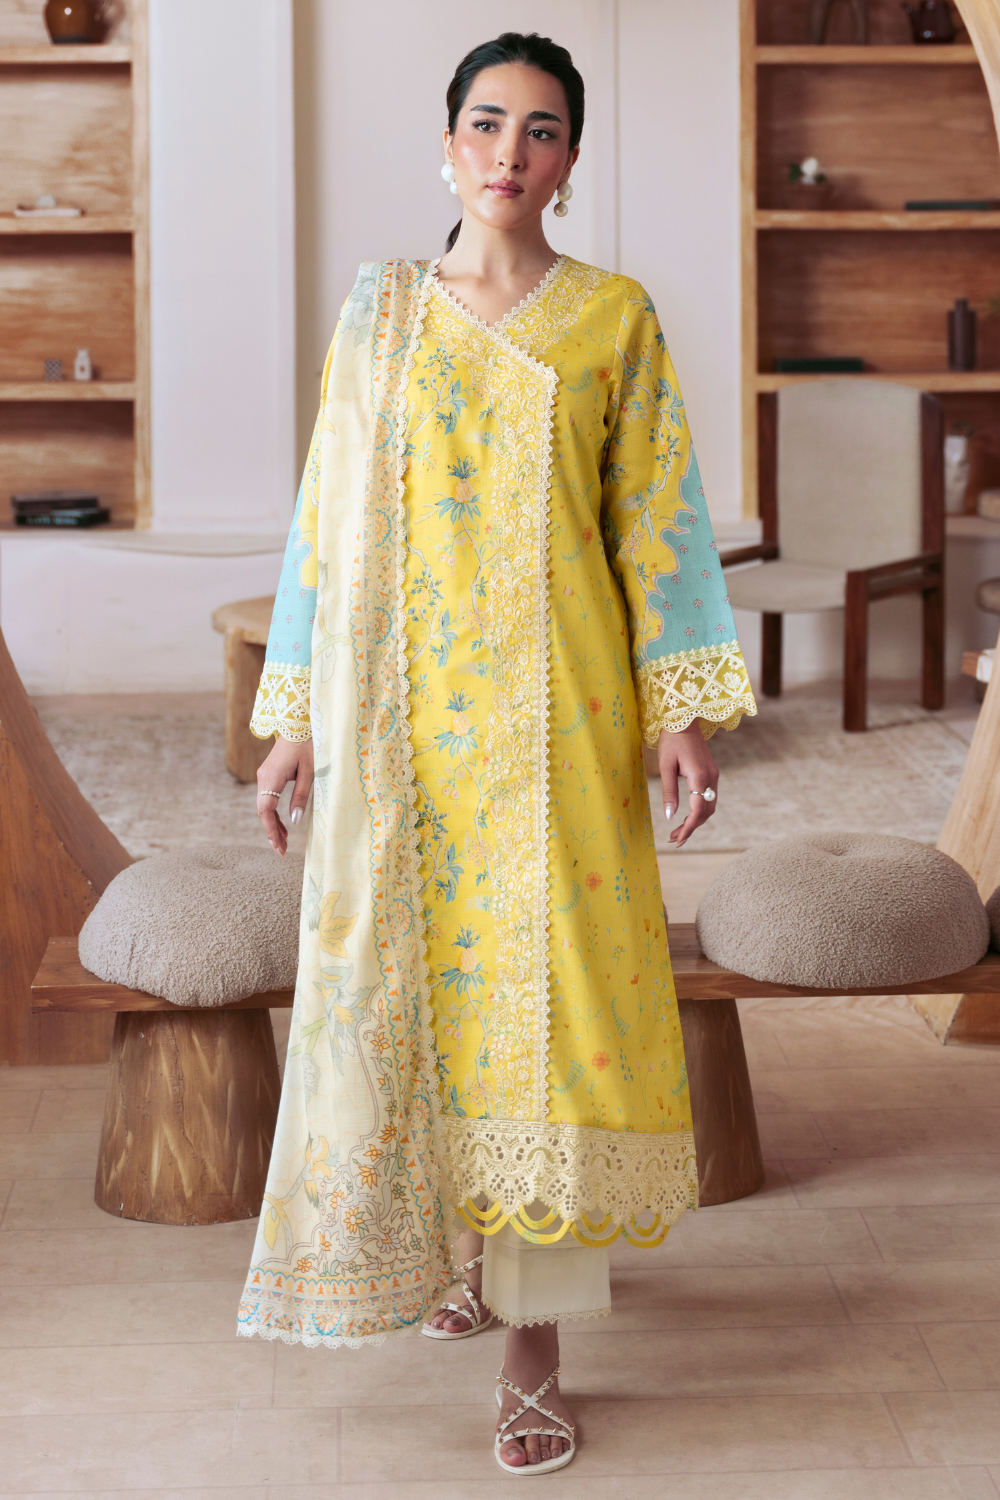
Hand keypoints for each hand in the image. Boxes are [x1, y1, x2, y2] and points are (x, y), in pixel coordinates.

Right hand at [256, 734, 313, 856]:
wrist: (299, 723)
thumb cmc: (308, 745)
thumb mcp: (309, 772)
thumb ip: (301, 796)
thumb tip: (294, 822)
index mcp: (272, 777)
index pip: (265, 810)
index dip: (271, 830)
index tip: (279, 847)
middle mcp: (263, 778)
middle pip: (262, 811)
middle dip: (271, 832)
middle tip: (282, 852)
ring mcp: (264, 776)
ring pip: (263, 806)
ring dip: (272, 825)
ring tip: (284, 843)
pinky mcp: (269, 775)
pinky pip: (267, 799)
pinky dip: (274, 814)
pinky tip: (283, 825)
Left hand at [657, 720, 718, 849]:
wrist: (684, 720)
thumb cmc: (671, 740)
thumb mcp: (665, 766)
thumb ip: (669, 792)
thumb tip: (670, 817)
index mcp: (699, 776)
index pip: (698, 811)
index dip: (688, 828)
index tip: (677, 840)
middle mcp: (711, 778)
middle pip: (706, 812)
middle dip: (691, 828)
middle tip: (673, 839)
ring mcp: (713, 775)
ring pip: (709, 807)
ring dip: (696, 821)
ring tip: (678, 831)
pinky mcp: (711, 773)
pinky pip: (709, 798)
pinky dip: (700, 811)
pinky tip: (687, 816)